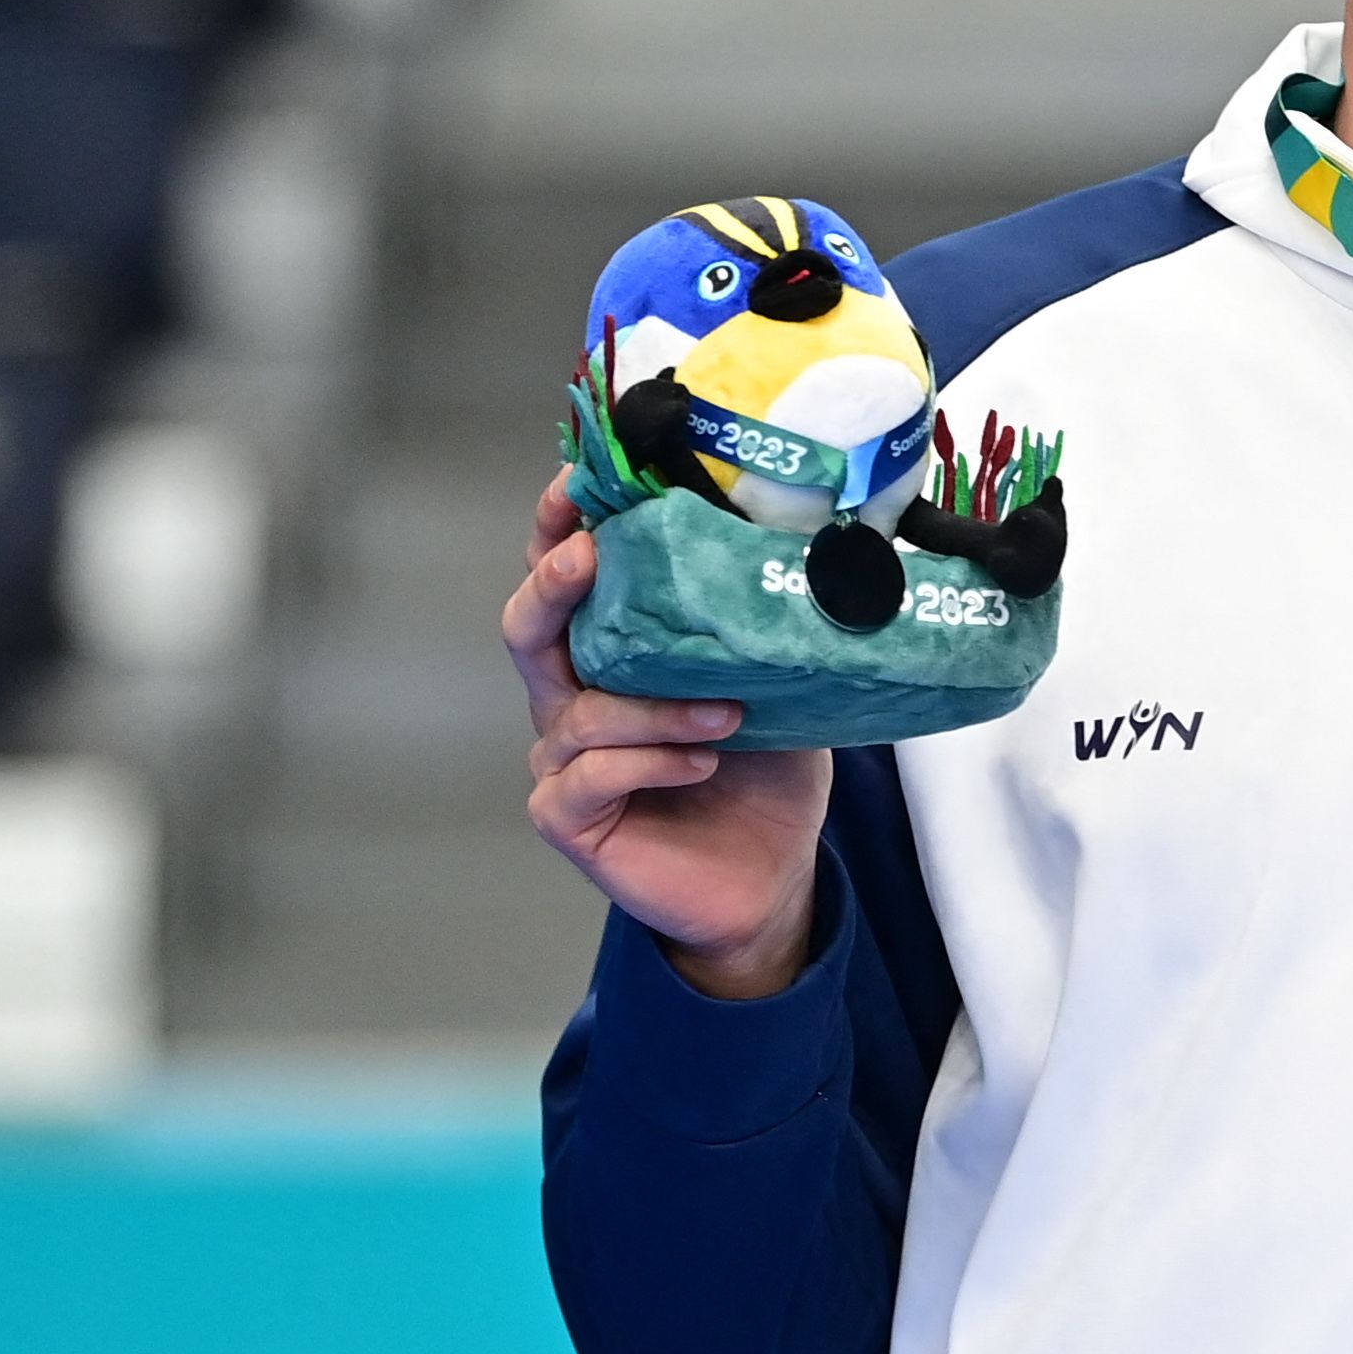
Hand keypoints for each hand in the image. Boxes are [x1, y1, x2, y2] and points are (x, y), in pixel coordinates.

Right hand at [509, 473, 831, 997]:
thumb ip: (767, 624)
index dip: (559, 526)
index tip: (576, 480)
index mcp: (613, 651)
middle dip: (554, 584)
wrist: (769, 873)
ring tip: (727, 712)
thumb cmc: (762, 771)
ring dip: (652, 705)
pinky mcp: (572, 817)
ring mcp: (566, 759)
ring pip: (578, 711)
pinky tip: (700, 760)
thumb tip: (823, 542)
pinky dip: (648, 760)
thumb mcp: (778, 682)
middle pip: (529, 629)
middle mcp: (574, 697)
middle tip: (591, 555)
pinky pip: (588, 777)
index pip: (568, 577)